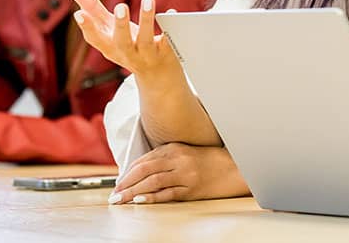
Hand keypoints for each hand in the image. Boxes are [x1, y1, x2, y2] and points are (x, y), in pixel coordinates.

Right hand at [67, 0, 179, 77]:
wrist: (156, 76)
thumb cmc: (129, 45)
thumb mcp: (110, 30)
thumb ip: (92, 9)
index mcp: (110, 47)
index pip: (95, 39)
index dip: (87, 28)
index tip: (79, 14)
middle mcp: (127, 53)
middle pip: (122, 42)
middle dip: (120, 25)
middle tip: (120, 7)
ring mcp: (146, 55)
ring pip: (146, 40)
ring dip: (147, 20)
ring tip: (148, 0)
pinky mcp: (165, 53)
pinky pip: (169, 39)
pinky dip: (170, 26)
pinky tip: (172, 11)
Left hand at [108, 144, 249, 204]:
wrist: (234, 169)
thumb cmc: (208, 161)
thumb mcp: (186, 153)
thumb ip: (165, 158)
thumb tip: (140, 170)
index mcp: (176, 148)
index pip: (145, 160)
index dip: (128, 171)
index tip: (117, 182)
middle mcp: (179, 159)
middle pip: (145, 170)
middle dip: (126, 183)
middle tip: (114, 193)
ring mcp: (185, 174)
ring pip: (152, 182)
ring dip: (133, 192)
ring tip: (121, 200)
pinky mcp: (191, 189)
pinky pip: (167, 194)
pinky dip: (151, 197)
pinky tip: (140, 200)